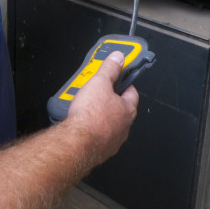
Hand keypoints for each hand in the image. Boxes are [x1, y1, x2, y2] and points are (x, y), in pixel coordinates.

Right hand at [64, 52, 138, 167]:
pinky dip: (92, 130)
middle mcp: (123, 127)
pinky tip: (81, 125)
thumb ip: (109, 69)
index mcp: (127, 110)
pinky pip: (98, 137)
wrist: (77, 142)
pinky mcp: (100, 150)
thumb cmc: (90, 116)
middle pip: (120, 109)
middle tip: (97, 93)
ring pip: (109, 124)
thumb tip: (118, 58)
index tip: (119, 79)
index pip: (132, 93)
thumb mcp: (99, 83)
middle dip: (109, 100)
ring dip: (100, 117)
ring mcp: (113, 140)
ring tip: (85, 108)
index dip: (125, 84)